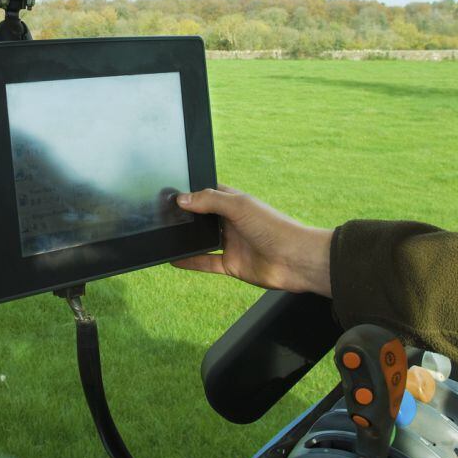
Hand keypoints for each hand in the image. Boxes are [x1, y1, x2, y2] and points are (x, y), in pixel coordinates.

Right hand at [173, 185, 333, 296]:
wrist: (295, 259)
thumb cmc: (274, 227)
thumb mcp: (239, 206)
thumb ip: (209, 201)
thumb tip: (182, 199)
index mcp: (236, 203)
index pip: (209, 193)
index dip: (192, 192)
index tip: (171, 192)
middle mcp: (232, 222)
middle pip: (203, 217)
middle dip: (186, 216)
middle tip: (161, 214)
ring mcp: (231, 244)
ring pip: (203, 240)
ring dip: (187, 239)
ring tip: (163, 234)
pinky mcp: (231, 265)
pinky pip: (205, 263)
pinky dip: (190, 261)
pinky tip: (174, 259)